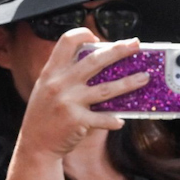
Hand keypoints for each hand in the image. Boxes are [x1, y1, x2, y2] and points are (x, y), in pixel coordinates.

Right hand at [20, 32, 149, 157]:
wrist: (35, 145)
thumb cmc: (44, 115)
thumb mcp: (46, 88)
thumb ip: (64, 74)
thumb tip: (98, 62)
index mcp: (51, 71)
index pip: (67, 41)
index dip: (84, 34)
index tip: (99, 39)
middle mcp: (60, 83)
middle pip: (95, 60)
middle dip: (119, 50)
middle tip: (135, 44)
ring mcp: (69, 101)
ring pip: (106, 89)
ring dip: (129, 83)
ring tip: (145, 78)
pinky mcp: (77, 120)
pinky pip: (103, 118)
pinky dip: (114, 120)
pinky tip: (121, 120)